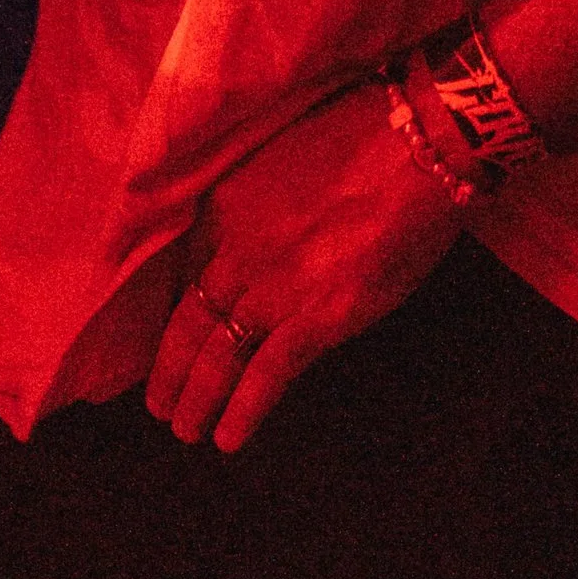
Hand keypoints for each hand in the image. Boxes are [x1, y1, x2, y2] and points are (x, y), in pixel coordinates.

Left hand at [144, 76, 465, 454]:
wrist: (416, 144)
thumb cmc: (365, 140)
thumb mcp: (283, 162)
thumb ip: (258, 210)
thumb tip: (260, 247)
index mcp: (224, 207)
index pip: (182, 275)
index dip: (170, 318)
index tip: (167, 345)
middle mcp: (236, 250)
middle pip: (189, 323)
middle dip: (171, 372)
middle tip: (160, 406)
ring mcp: (274, 286)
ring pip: (217, 356)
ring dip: (197, 400)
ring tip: (186, 429)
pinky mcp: (317, 316)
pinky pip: (266, 375)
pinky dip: (242, 411)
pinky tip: (227, 439)